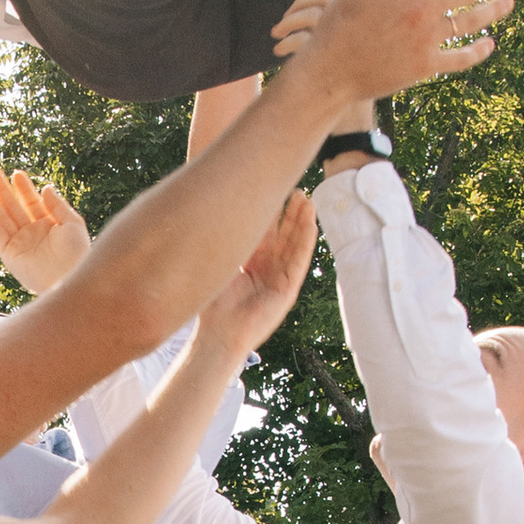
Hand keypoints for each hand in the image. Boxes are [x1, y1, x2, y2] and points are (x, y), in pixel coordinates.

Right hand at [0, 165, 89, 295]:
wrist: (68, 278)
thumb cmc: (77, 253)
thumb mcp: (72, 223)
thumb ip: (58, 205)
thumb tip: (46, 187)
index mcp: (48, 224)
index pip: (32, 201)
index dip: (23, 187)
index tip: (16, 173)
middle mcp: (32, 232)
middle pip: (13, 206)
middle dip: (2, 189)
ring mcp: (19, 242)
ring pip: (2, 216)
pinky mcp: (8, 253)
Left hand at [199, 192, 317, 354]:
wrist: (219, 335)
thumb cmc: (213, 307)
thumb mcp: (218, 268)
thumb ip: (222, 245)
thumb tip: (211, 215)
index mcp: (251, 264)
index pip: (264, 233)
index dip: (270, 212)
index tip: (273, 188)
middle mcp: (267, 269)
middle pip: (283, 235)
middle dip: (290, 213)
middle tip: (296, 189)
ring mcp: (279, 279)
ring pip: (295, 245)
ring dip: (303, 223)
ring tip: (308, 200)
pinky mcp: (288, 290)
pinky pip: (299, 261)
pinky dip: (306, 243)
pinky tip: (311, 224)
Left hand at [269, 0, 374, 131]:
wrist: (354, 121)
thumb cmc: (351, 87)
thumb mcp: (351, 51)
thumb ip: (341, 28)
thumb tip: (317, 8)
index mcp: (367, 19)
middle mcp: (360, 26)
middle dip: (299, 5)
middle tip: (284, 20)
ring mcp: (348, 41)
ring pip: (310, 15)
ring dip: (288, 22)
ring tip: (275, 36)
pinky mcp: (331, 60)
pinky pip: (302, 39)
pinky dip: (286, 42)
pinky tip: (279, 52)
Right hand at [296, 0, 511, 113]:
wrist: (329, 69)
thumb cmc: (340, 21)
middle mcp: (422, 10)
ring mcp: (427, 39)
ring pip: (472, 21)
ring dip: (495, 10)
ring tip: (508, 2)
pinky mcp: (426, 66)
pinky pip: (462, 58)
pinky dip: (479, 52)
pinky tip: (488, 44)